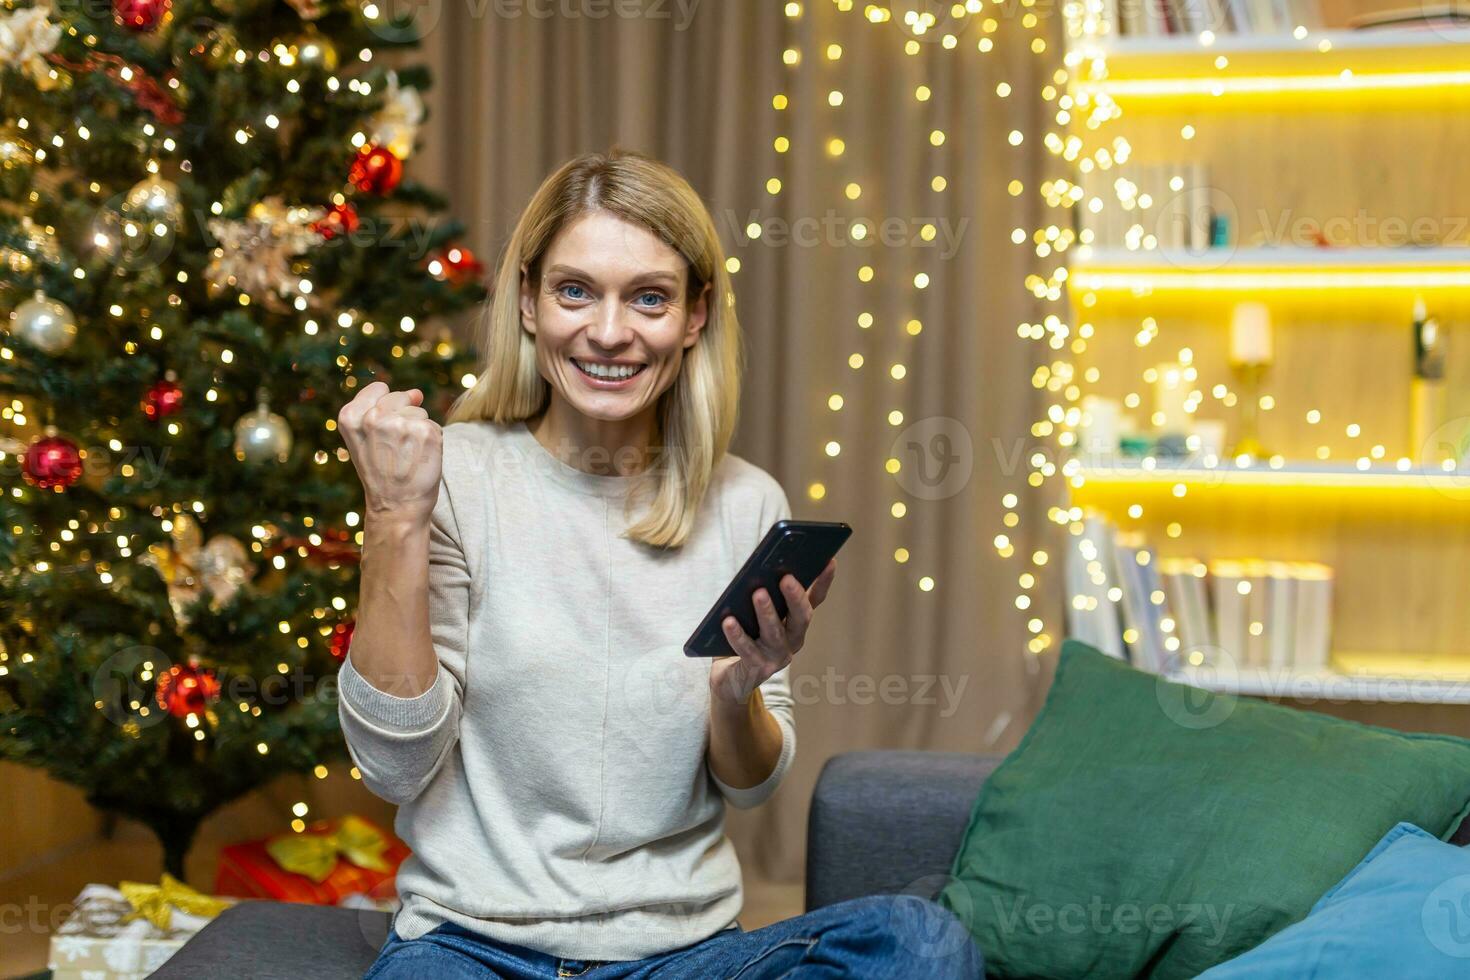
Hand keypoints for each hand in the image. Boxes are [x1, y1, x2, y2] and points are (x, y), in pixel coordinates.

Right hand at [337, 381, 442, 526]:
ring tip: (406, 457)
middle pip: (401, 397)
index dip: (386, 408)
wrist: (397, 508)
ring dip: (418, 431)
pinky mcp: (426, 432)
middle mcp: (374, 417)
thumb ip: (382, 410)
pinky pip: (434, 425)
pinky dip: (432, 441)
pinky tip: (420, 459)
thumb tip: (417, 392)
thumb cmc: (381, 475)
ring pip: (419, 412)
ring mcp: (401, 424)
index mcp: (351, 417)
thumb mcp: (364, 440)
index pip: (379, 389)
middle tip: (395, 450)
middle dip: (404, 418)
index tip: (382, 434)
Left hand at [710, 559, 836, 705]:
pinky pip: (747, 651)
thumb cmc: (747, 637)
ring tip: (759, 593)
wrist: (733, 679)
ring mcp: (777, 657)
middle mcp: (793, 640)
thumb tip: (761, 567)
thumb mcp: (758, 614)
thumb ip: (765, 595)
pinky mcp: (758, 669)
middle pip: (800, 618)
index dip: (824, 581)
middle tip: (786, 577)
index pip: (815, 600)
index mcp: (796, 623)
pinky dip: (738, 635)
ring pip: (774, 634)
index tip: (829, 560)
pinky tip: (728, 621)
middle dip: (795, 597)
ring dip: (767, 613)